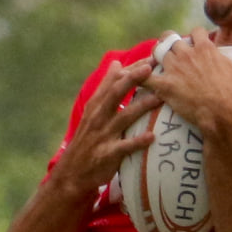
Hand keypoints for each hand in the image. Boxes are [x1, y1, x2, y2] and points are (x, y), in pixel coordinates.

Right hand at [50, 57, 160, 198]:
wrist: (72, 173)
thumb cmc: (88, 140)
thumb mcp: (93, 111)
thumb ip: (106, 88)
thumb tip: (117, 63)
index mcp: (96, 105)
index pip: (112, 81)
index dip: (131, 68)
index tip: (150, 57)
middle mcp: (98, 117)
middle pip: (115, 94)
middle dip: (133, 79)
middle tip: (152, 67)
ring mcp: (102, 136)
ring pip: (123, 118)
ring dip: (141, 107)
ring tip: (159, 98)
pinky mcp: (107, 155)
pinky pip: (124, 147)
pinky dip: (137, 142)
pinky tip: (151, 137)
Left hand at [147, 27, 231, 138]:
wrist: (223, 113)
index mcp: (206, 49)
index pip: (196, 32)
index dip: (192, 38)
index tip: (192, 45)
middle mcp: (188, 53)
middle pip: (170, 39)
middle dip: (168, 44)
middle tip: (167, 54)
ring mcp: (175, 68)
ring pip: (156, 53)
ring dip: (154, 59)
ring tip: (151, 66)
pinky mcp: (164, 85)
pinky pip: (144, 77)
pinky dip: (138, 77)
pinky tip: (135, 79)